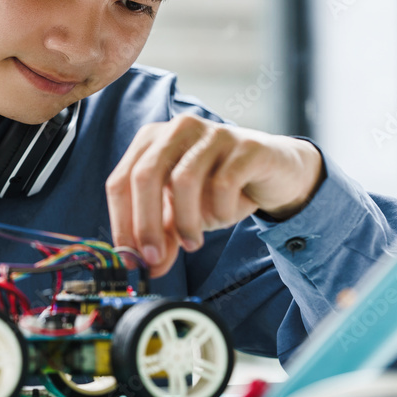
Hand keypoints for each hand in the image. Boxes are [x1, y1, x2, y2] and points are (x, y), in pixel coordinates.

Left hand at [105, 114, 324, 277]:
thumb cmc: (221, 188)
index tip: (129, 258)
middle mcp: (177, 129)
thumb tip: (146, 267)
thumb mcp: (184, 215)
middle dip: (145, 224)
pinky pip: (224, 183)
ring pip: (183, 180)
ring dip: (186, 222)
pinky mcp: (245, 145)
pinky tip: (225, 217)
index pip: (120, 181)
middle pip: (145, 176)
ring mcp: (211, 133)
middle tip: (153, 259)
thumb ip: (163, 237)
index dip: (120, 222)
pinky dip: (220, 210)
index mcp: (151, 141)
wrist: (276, 173)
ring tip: (193, 243)